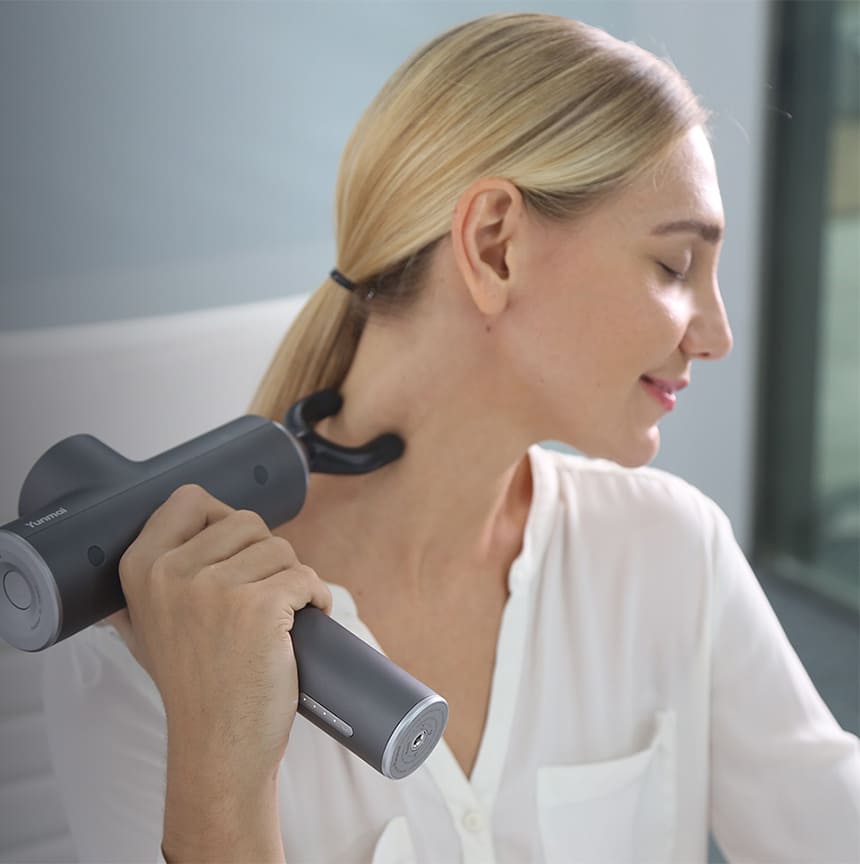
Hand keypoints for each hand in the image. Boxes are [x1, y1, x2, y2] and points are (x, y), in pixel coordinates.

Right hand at [101, 483, 331, 782]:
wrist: (217, 746)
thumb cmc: (195, 684)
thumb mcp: (149, 625)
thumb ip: (153, 579)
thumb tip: (176, 525)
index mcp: (141, 567)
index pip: (189, 498)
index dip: (224, 520)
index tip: (236, 555)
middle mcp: (172, 571)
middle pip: (246, 521)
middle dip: (265, 557)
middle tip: (260, 600)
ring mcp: (216, 588)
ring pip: (281, 549)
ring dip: (292, 579)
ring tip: (279, 618)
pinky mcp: (260, 606)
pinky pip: (306, 577)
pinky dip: (316, 598)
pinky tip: (305, 622)